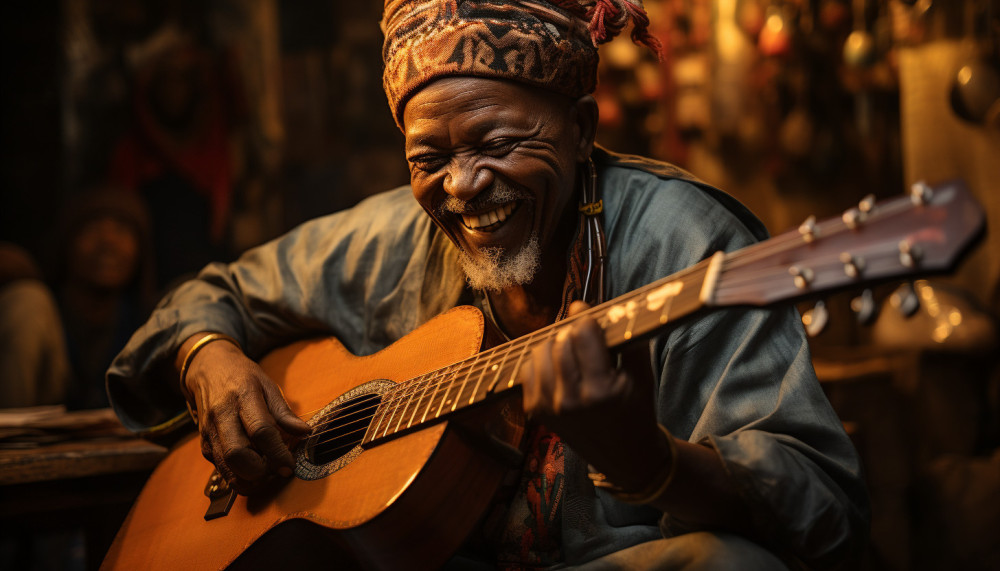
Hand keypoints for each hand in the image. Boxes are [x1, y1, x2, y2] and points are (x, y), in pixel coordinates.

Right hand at [180, 337, 311, 493]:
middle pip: (237, 455)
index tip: (290, 464)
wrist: (208, 369)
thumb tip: (305, 433)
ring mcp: (209, 433)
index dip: (277, 452)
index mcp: (242, 397)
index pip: (259, 430)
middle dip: (261, 470)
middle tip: (279, 470)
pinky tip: (256, 469)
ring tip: (269, 472)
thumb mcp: (268, 385)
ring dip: (251, 479)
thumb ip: (285, 412)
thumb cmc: (243, 378)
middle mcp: (221, 416)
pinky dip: (241, 477)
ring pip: (227, 468)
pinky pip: (222, 470)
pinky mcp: (205, 445)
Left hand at [519, 301, 671, 491]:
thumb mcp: (642, 375)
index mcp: (600, 391)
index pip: (582, 333)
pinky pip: (529, 369)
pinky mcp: (535, 411)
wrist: (624, 455)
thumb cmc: (636, 410)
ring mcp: (549, 408)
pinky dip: (542, 361)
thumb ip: (627, 338)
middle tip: (585, 335)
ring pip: (541, 351)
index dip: (587, 318)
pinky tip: (559, 366)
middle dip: (572, 332)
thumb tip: (611, 306)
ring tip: (572, 350)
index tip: (590, 314)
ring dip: (555, 344)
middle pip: (560, 340)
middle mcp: (570, 401)